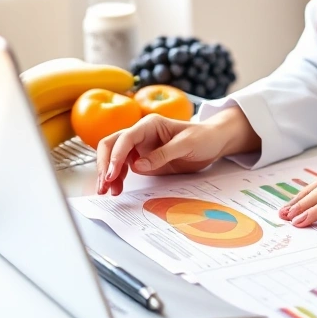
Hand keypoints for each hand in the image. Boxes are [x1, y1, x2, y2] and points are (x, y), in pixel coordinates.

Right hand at [96, 108, 259, 194]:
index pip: (125, 138)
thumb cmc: (203, 137)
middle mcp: (140, 135)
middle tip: (103, 185)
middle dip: (104, 165)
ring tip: (108, 192)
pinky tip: (117, 188)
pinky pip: (124, 167)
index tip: (111, 174)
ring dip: (108, 174)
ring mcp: (140, 147)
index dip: (115, 156)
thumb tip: (137, 165)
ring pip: (114, 158)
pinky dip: (118, 177)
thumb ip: (163, 154)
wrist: (213, 142)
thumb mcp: (186, 145)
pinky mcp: (143, 159)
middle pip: (112, 146)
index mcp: (149, 125)